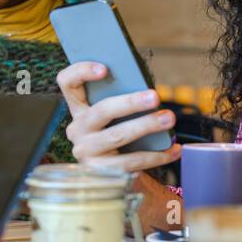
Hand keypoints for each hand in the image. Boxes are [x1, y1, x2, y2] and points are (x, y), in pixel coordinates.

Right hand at [56, 61, 181, 171]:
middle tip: (155, 97)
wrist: (115, 174)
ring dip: (146, 126)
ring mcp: (86, 152)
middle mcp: (77, 129)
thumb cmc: (120, 134)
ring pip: (117, 136)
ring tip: (169, 119)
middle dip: (130, 102)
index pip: (67, 83)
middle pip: (101, 110)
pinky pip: (130, 162)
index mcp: (79, 108)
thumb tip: (149, 92)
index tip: (105, 68)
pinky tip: (174, 149)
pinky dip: (156, 156)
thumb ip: (122, 99)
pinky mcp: (99, 172)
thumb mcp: (116, 116)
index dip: (81, 71)